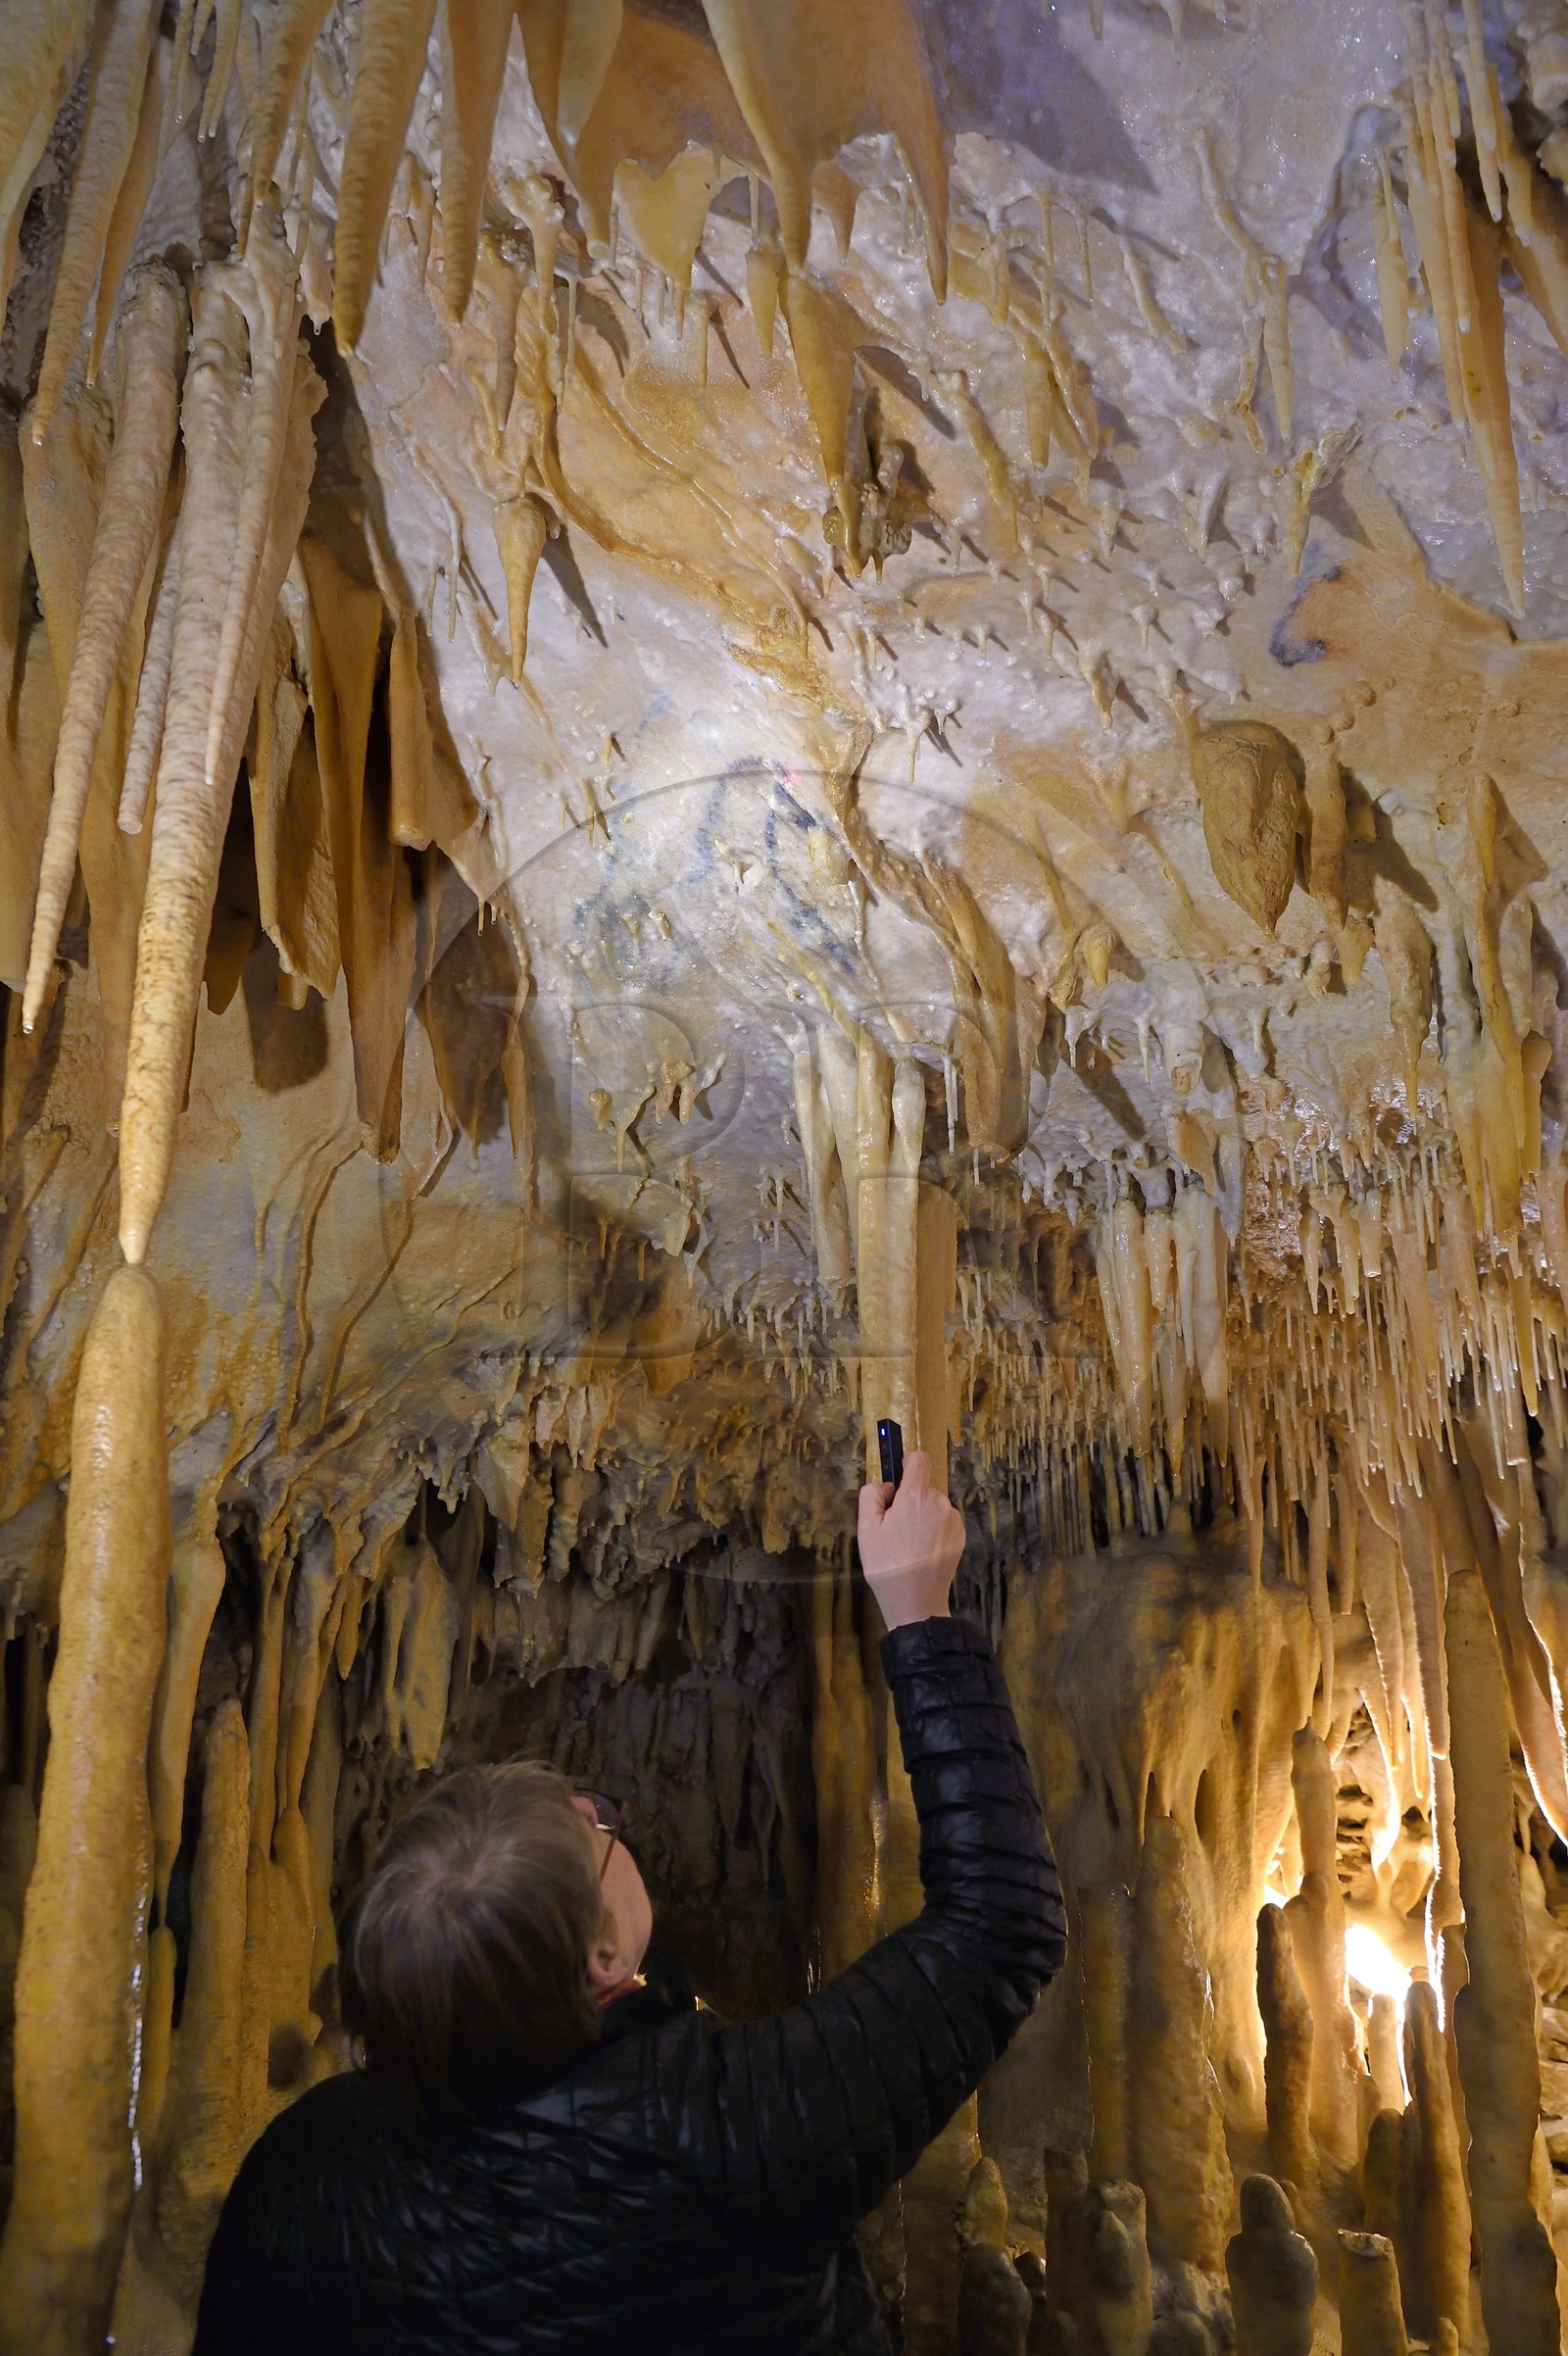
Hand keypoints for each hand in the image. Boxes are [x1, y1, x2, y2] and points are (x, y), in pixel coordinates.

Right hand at [857, 1451, 963, 1628]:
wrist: (916, 1600)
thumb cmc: (886, 1564)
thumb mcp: (865, 1528)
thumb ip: (872, 1495)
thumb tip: (886, 1485)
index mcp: (916, 1495)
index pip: (919, 1459)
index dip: (908, 1462)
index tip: (899, 1479)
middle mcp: (940, 1502)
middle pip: (923, 1487)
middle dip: (910, 1499)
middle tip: (895, 1528)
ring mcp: (953, 1520)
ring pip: (934, 1506)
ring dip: (922, 1516)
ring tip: (909, 1544)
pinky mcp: (960, 1536)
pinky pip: (944, 1521)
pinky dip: (934, 1530)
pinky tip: (923, 1551)